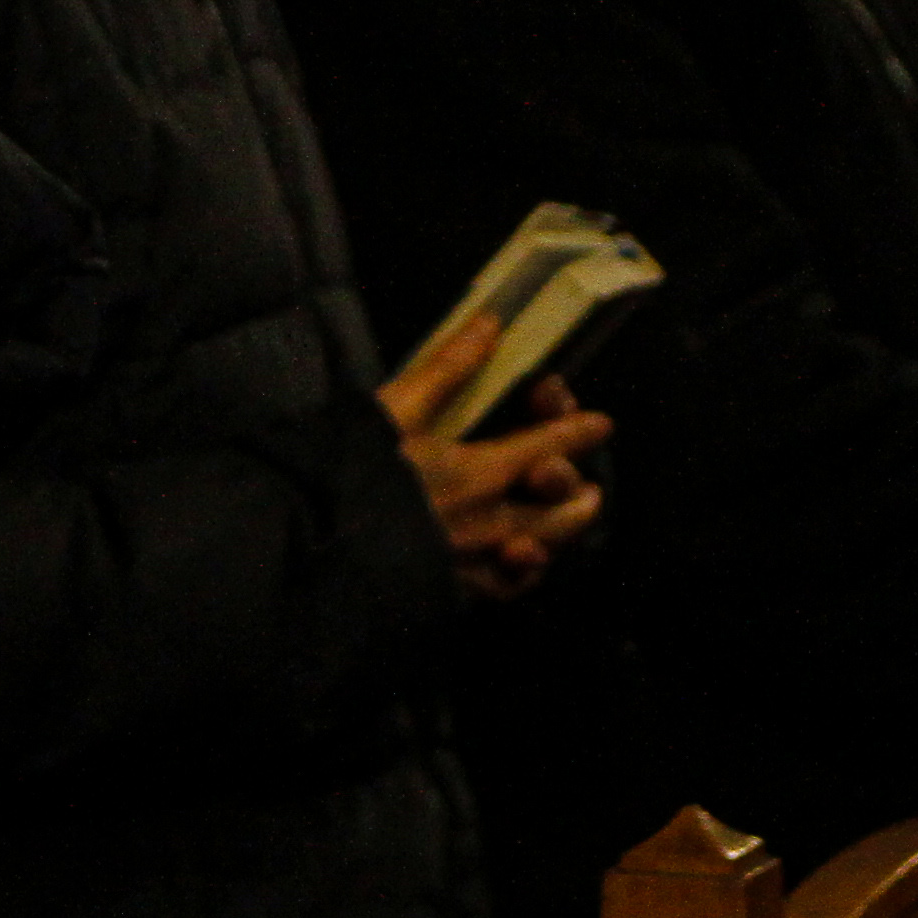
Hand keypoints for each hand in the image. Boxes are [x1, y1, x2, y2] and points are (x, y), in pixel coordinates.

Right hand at [374, 312, 609, 599]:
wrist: (316, 547)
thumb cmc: (351, 472)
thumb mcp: (395, 408)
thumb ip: (448, 368)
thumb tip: (491, 324)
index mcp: (478, 472)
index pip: (546, 446)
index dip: (577, 431)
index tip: (601, 424)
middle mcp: (487, 523)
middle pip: (555, 513)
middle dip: (577, 499)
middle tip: (591, 490)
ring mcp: (469, 564)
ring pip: (534, 555)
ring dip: (557, 539)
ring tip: (560, 530)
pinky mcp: (447, 592)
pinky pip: (498, 591)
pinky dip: (517, 578)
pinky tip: (514, 568)